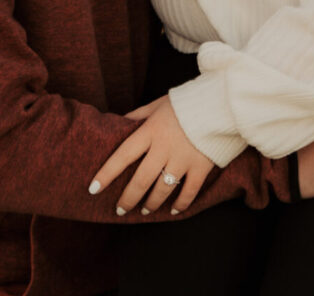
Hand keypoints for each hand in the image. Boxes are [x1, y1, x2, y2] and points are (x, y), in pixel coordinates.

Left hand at [89, 96, 215, 216]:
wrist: (220, 103)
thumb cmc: (185, 103)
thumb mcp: (157, 104)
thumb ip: (138, 115)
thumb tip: (120, 122)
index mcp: (150, 131)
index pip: (122, 155)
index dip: (106, 174)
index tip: (93, 189)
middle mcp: (163, 148)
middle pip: (140, 180)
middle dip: (128, 198)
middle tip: (119, 210)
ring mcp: (183, 159)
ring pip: (162, 189)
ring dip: (151, 203)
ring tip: (145, 210)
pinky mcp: (201, 167)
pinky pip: (188, 192)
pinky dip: (181, 204)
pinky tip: (173, 210)